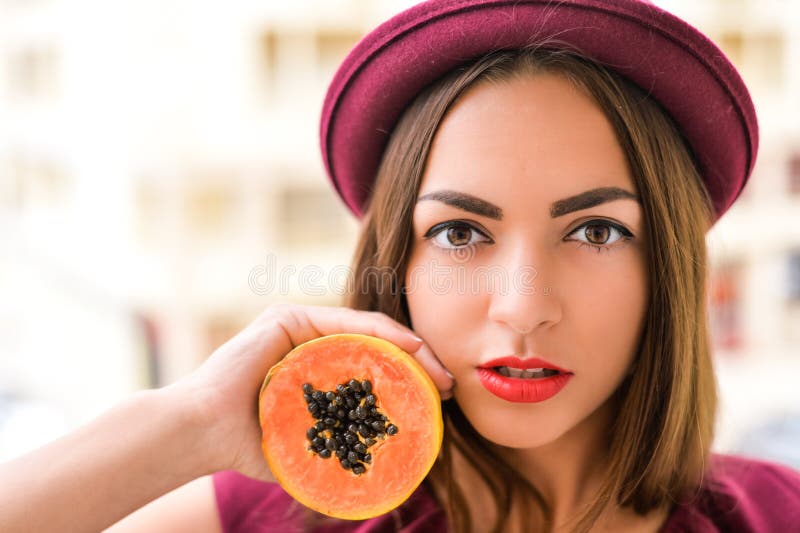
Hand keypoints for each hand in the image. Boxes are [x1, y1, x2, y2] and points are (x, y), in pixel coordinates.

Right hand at [172, 303, 453, 481]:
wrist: (201, 434)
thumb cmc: (247, 446)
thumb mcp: (306, 449)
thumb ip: (335, 456)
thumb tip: (374, 489)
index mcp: (317, 368)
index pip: (373, 367)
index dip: (411, 379)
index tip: (441, 398)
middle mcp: (310, 342)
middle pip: (376, 348)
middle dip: (418, 364)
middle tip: (449, 386)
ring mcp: (299, 326)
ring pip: (366, 333)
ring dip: (408, 348)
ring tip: (437, 370)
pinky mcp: (289, 317)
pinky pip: (344, 322)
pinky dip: (380, 331)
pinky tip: (410, 346)